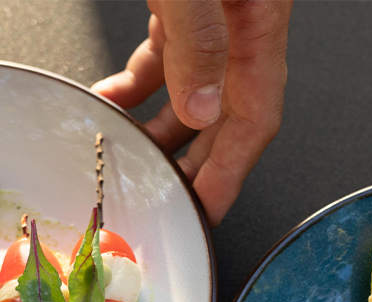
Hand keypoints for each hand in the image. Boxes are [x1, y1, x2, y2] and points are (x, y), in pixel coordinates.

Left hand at [92, 0, 291, 226]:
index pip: (255, 120)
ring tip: (130, 154)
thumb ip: (201, 41)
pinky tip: (112, 99)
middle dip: (194, 165)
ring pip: (191, 94)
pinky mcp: (183, 7)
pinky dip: (136, 87)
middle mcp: (240, 29)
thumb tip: (200, 106)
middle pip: (224, 118)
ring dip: (160, 131)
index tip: (206, 212)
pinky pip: (164, 59)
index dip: (230, 174)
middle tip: (165, 199)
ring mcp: (213, 20)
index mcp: (259, 26)